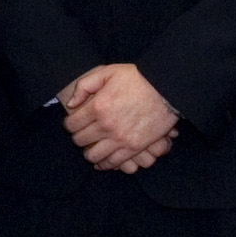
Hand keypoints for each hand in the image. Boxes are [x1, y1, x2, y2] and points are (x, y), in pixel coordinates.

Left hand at [62, 63, 178, 172]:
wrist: (166, 89)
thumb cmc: (137, 78)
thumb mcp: (107, 72)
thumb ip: (84, 86)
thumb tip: (71, 104)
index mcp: (98, 107)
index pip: (71, 125)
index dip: (69, 124)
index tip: (73, 123)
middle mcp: (106, 126)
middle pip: (80, 141)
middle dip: (78, 137)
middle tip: (83, 134)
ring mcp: (120, 139)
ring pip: (93, 156)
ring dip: (89, 153)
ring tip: (92, 148)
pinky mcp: (134, 148)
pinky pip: (113, 163)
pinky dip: (104, 164)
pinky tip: (102, 162)